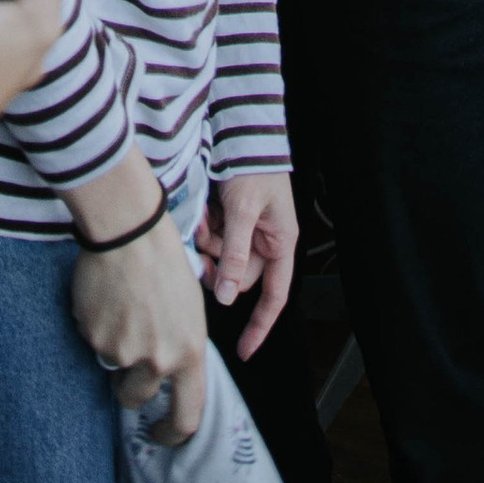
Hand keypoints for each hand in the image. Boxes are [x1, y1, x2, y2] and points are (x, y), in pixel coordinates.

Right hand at [70, 186, 207, 445]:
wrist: (130, 231)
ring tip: (121, 307)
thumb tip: (167, 375)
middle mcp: (157, 359)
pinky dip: (96, 326)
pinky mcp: (94, 336)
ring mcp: (123, 350)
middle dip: (130, 388)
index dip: (174, 433)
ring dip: (114, 349)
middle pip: (137, 397)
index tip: (162, 435)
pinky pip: (93, 342)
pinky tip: (105, 296)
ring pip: (113, 367)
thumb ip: (180, 347)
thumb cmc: (165, 263)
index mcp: (189, 352)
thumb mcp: (190, 310)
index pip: (187, 415)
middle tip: (128, 359)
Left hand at [198, 169, 297, 356]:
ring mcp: (247, 230)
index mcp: (280, 244)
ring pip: (222, 257)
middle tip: (202, 250)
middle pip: (239, 275)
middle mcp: (266, 241)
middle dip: (219, 267)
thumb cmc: (253, 167)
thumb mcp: (244, 213)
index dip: (260, 326)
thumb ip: (236, 255)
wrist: (241, 130)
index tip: (245, 352)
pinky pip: (215, 237)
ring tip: (203, 219)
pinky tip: (203, 211)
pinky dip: (206, 228)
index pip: (274, 296)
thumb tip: (228, 298)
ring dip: (209, 243)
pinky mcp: (230, 219)